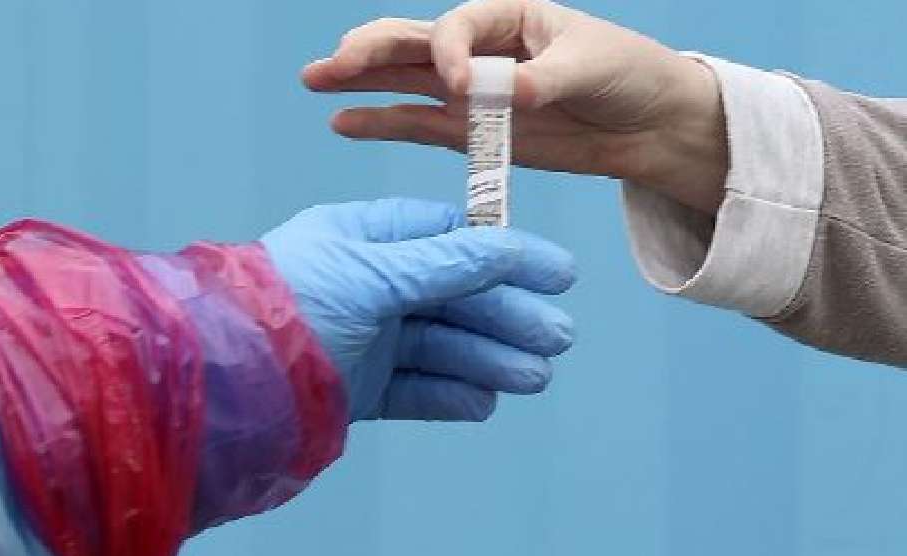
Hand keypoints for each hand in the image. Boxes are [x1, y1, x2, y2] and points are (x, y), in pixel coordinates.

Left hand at [261, 198, 574, 421]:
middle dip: (505, 314)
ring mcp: (359, 340)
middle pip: (450, 296)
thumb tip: (504, 250)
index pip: (446, 237)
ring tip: (533, 377)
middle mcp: (363, 287)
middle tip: (558, 338)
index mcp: (360, 240)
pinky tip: (483, 401)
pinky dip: (448, 394)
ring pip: (437, 346)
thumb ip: (440, 265)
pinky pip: (412, 389)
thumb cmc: (288, 309)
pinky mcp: (353, 390)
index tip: (555, 274)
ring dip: (488, 358)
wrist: (223, 385)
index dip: (503, 255)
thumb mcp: (370, 275)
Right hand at [302, 0, 728, 213]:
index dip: (448, 53)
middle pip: (410, 43)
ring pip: (402, 80)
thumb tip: (501, 93)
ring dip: (360, 82)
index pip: (456, 27)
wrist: (647, 123)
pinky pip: (417, 125)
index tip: (462, 86)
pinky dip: (382, 123)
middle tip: (329, 66)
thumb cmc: (627, 75)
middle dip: (368, 51)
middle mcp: (478, 50)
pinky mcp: (471, 131)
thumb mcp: (592, 66)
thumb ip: (543, 79)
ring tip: (316, 80)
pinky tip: (344, 123)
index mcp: (508, 17)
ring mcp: (469, 91)